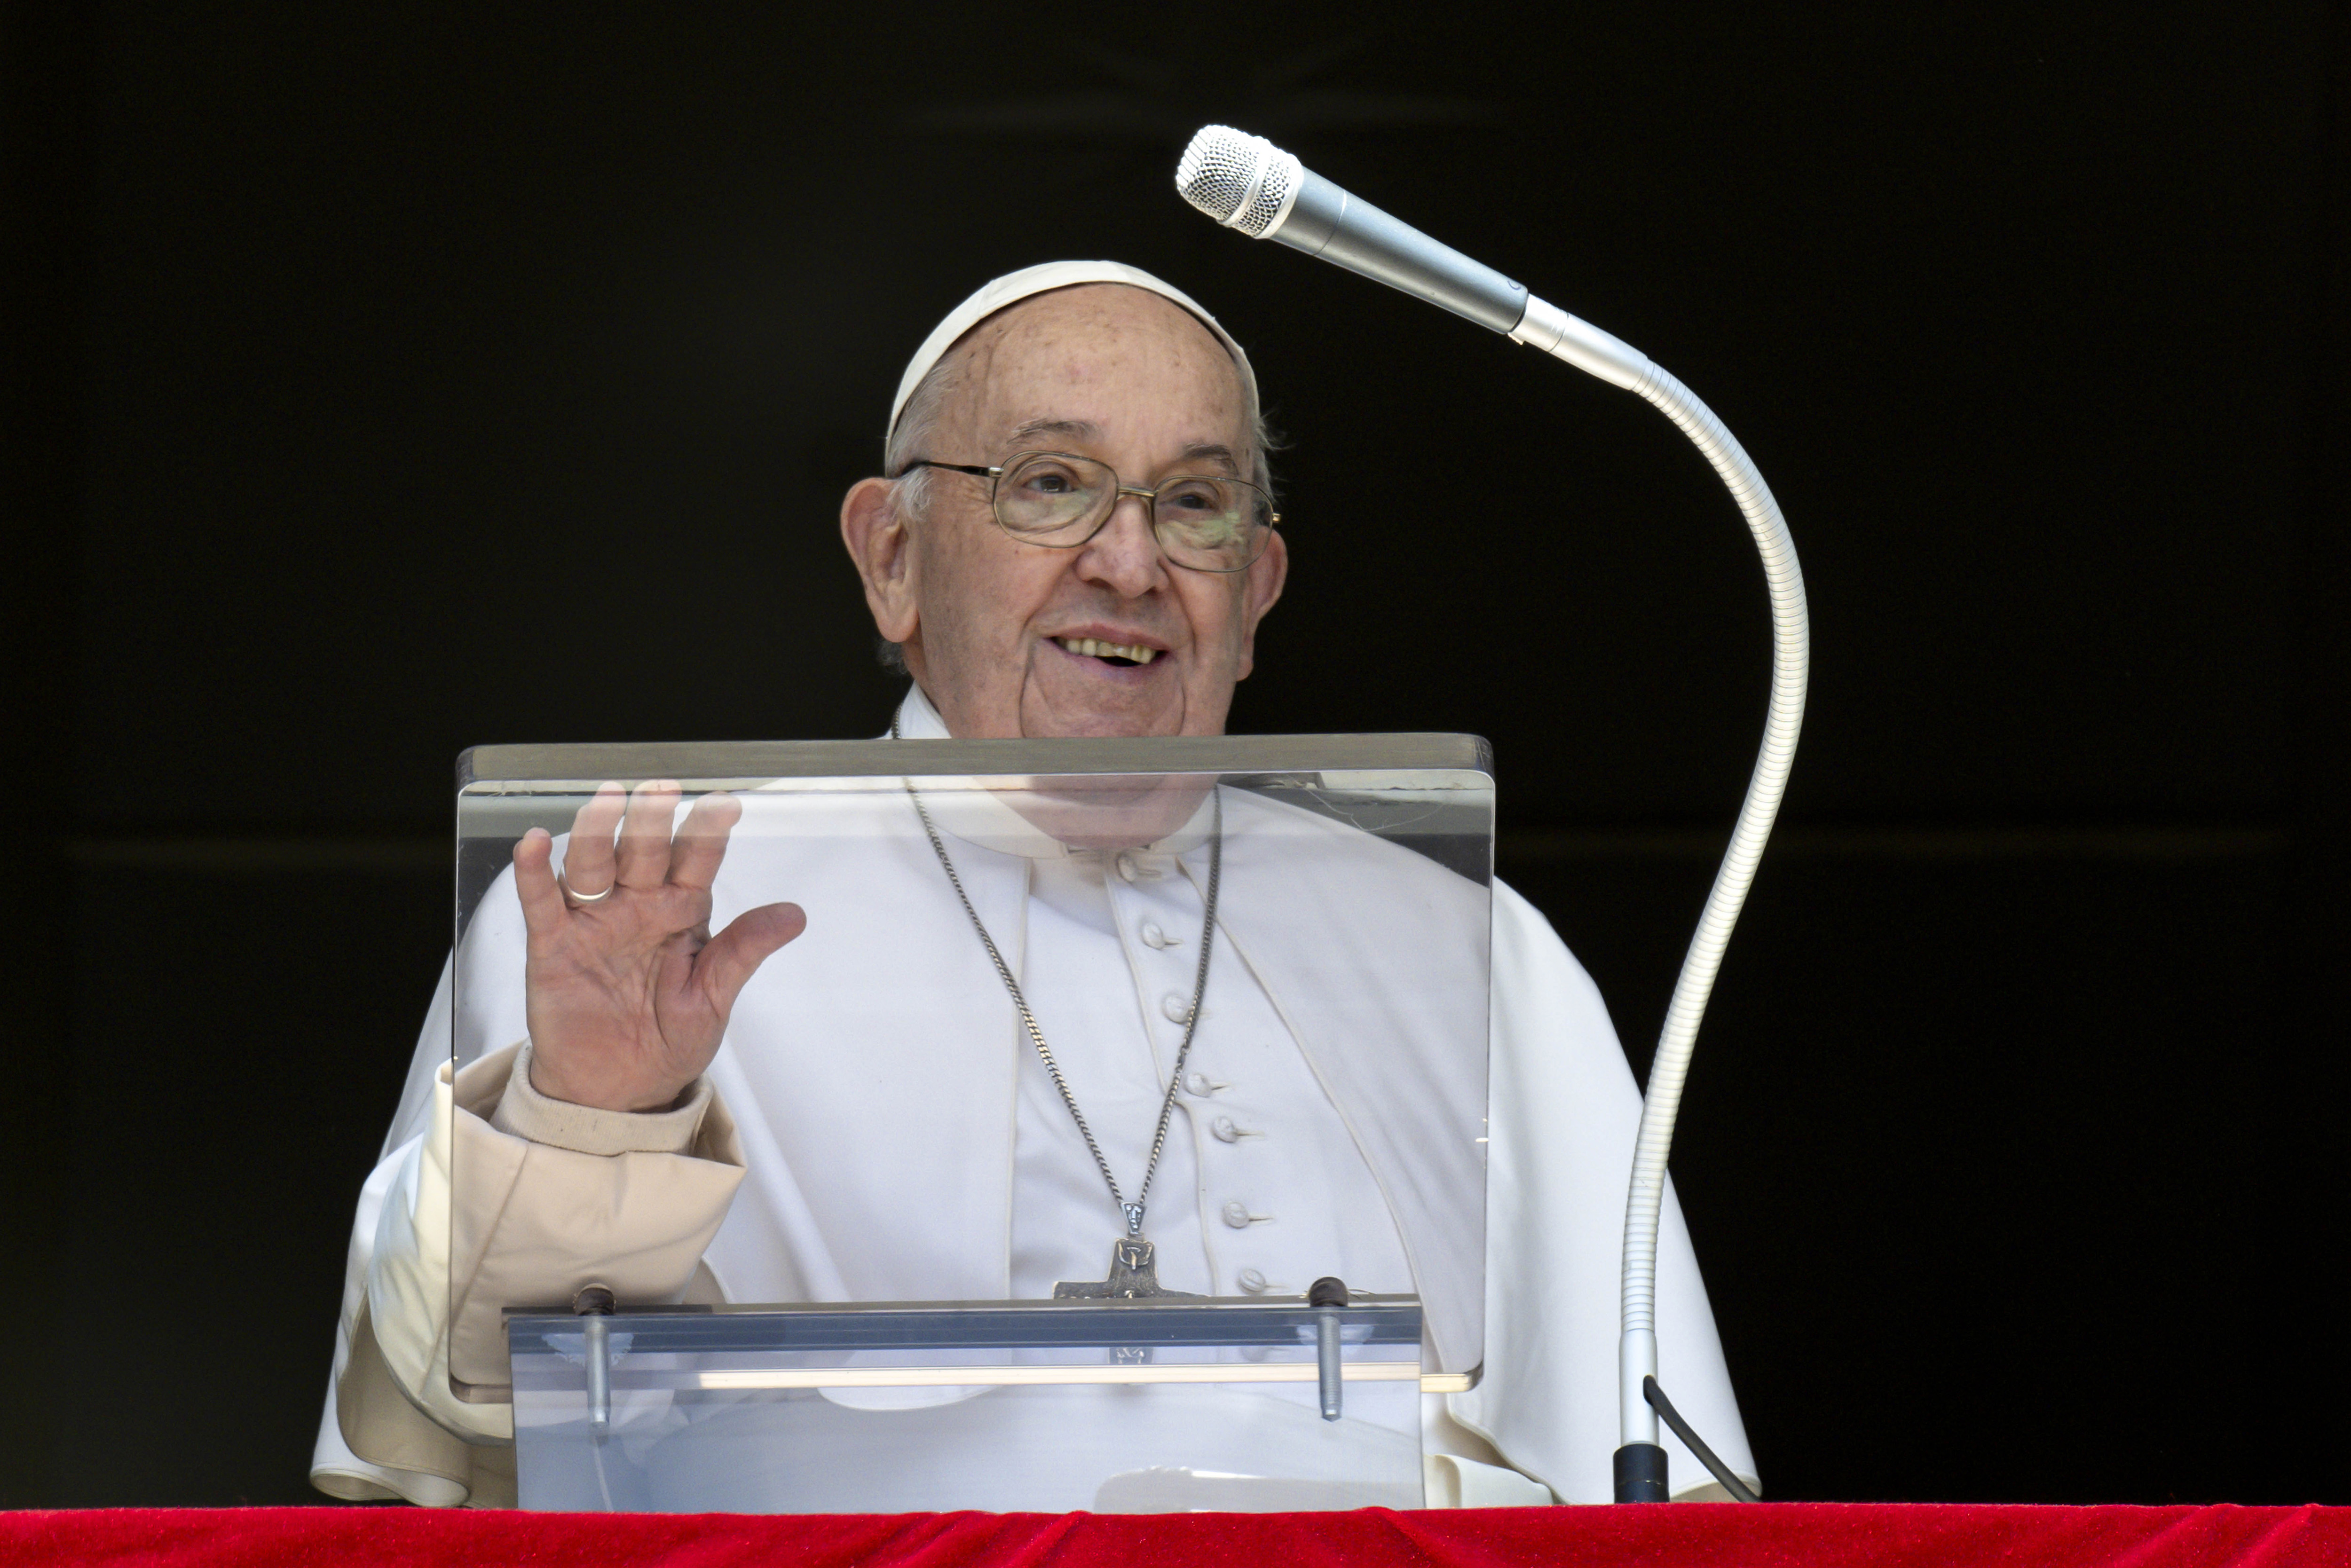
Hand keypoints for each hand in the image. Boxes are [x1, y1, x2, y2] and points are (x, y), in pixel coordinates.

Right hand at [512, 780, 805, 1112]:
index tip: (726, 806)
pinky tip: (535, 844)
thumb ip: (743, 950)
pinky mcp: (553, 947)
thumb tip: (794, 915)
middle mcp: (637, 906)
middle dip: (652, 821)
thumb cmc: (667, 1041)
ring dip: (597, 833)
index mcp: (681, 911)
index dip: (708, 832)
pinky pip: (541, 903)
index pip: (696, 861)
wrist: (619, 1091)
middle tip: (662, 791)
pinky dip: (534, 873)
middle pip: (644, 852)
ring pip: (593, 865)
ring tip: (606, 802)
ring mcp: (593, 922)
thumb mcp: (713, 998)